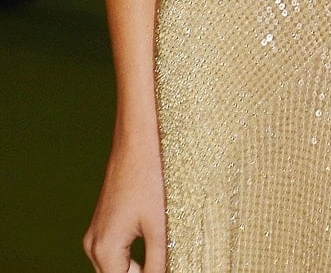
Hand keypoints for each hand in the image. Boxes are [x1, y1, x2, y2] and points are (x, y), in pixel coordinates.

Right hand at [83, 129, 165, 271]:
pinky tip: (154, 244)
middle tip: (168, 262)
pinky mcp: (103, 222)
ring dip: (138, 268)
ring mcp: (95, 233)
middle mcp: (93, 245)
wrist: (138, 139)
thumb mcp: (160, 226)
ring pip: (116, 266)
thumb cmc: (151, 178)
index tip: (168, 267)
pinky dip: (132, 255)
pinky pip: (116, 251)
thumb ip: (158, 263)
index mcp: (105, 249)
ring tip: (164, 257)